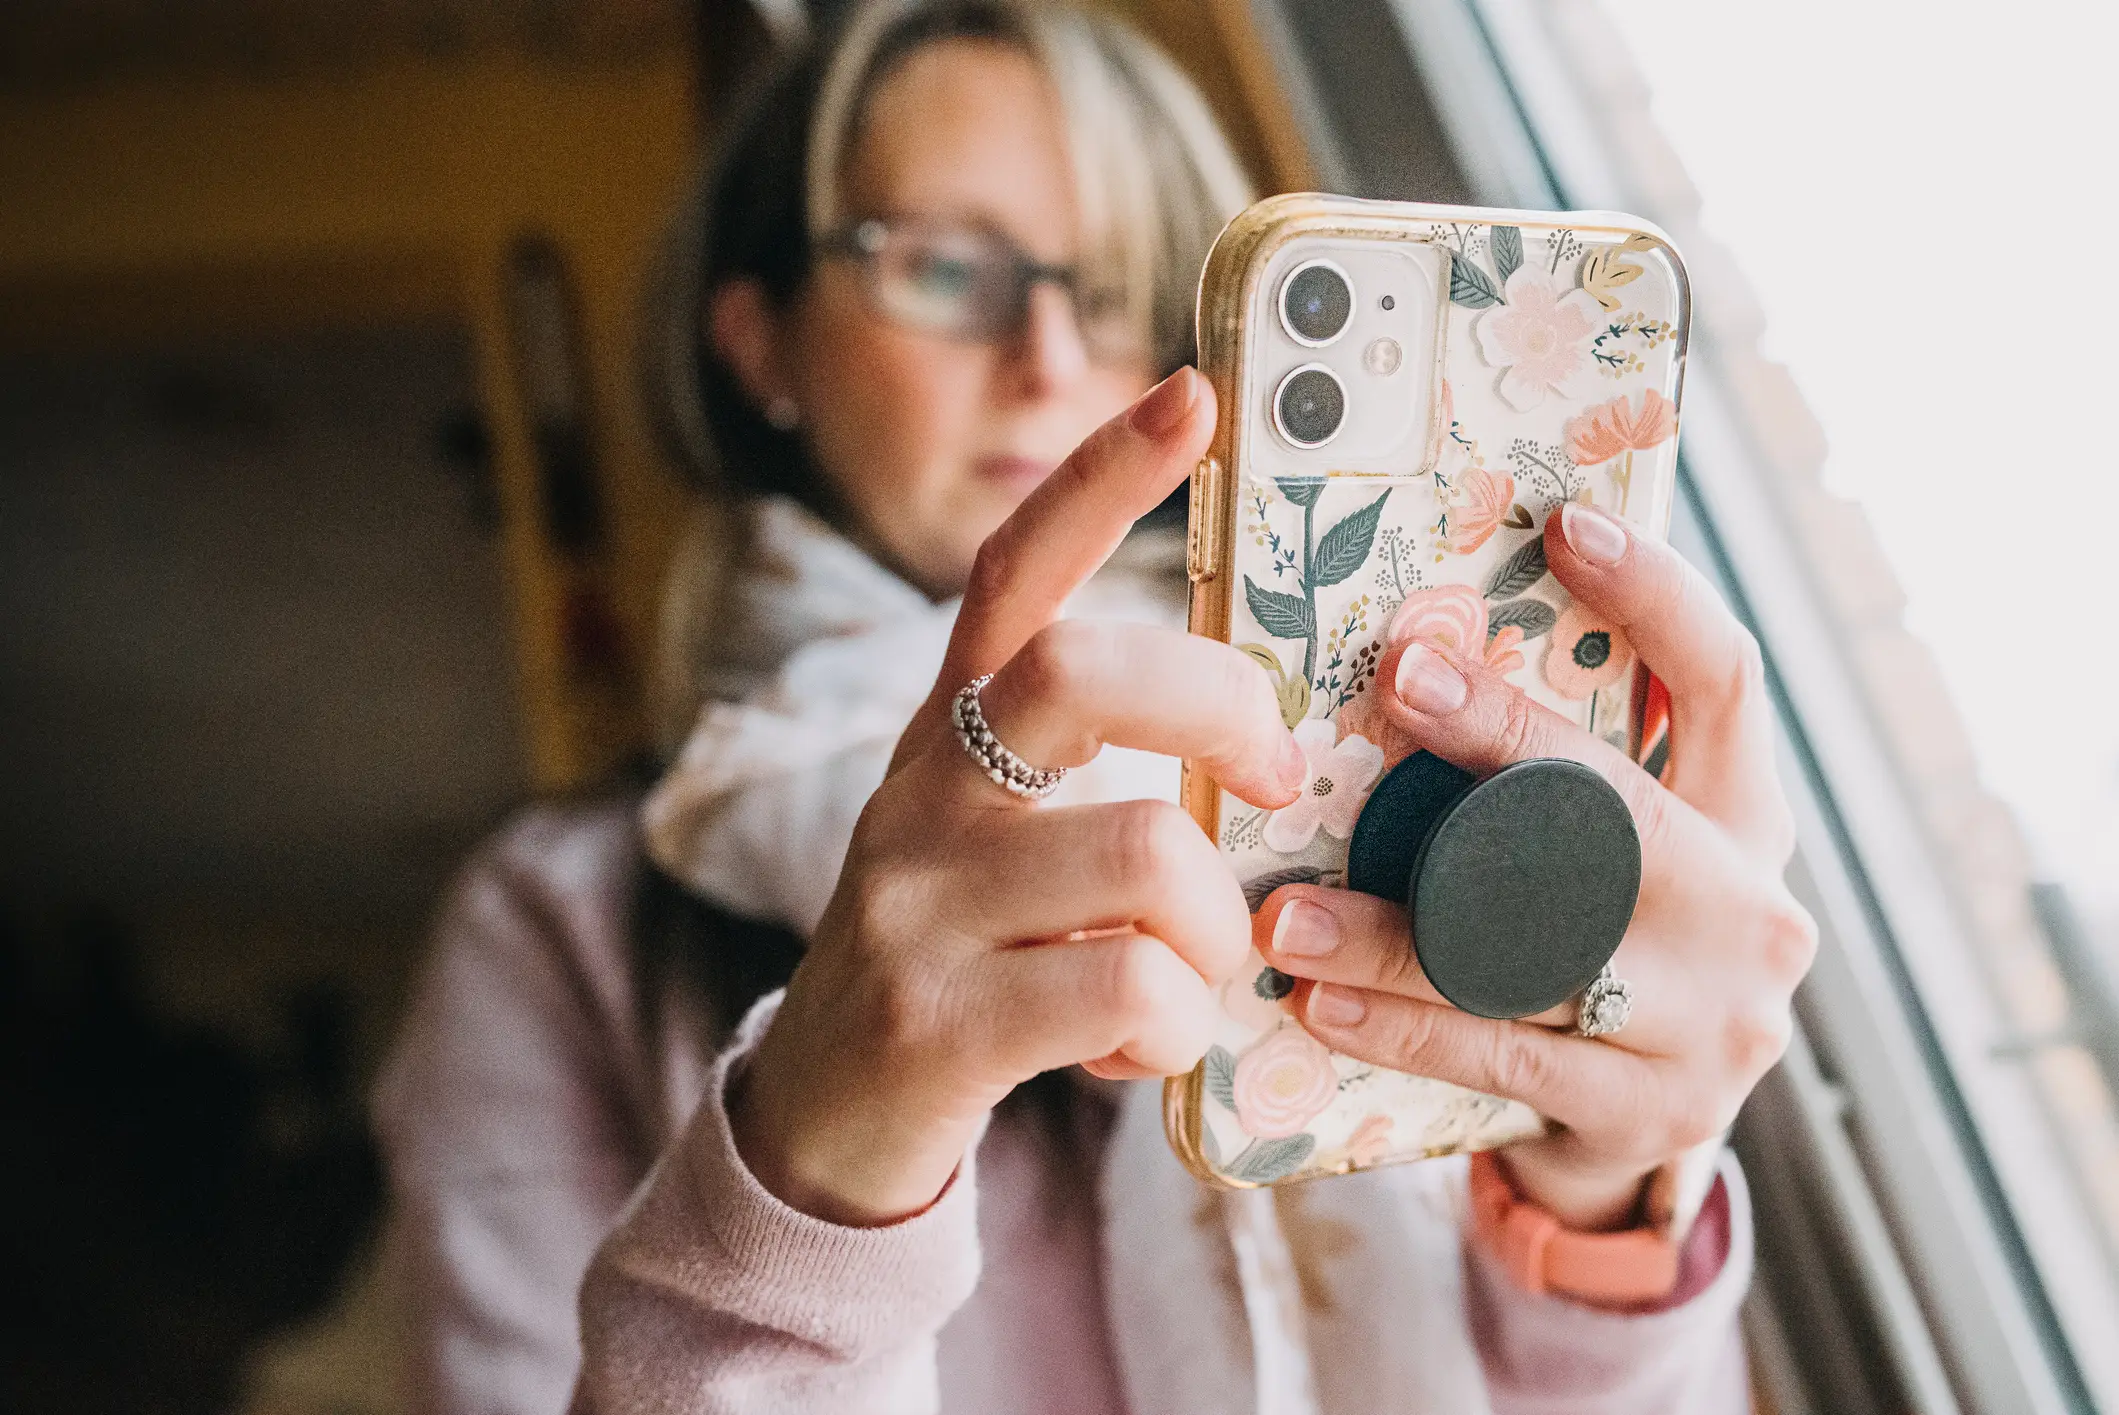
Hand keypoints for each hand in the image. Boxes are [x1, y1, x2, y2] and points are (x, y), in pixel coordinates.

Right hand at [729, 369, 1305, 1225]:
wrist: (827, 1116)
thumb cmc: (959, 958)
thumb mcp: (995, 840)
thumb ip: (1087, 779)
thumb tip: (1262, 746)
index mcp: (946, 733)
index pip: (1014, 573)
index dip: (1101, 477)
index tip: (1191, 391)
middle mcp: (921, 792)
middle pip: (1082, 672)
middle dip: (1221, 708)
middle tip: (1276, 777)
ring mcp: (917, 901)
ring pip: (1149, 852)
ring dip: (1215, 927)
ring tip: (1188, 969)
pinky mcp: (939, 1018)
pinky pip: (1132, 988)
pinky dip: (1175, 1027)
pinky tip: (1134, 1046)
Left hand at [1256, 502, 1816, 1231]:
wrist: (1625, 1133)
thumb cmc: (1581, 953)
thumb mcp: (1596, 858)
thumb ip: (1542, 779)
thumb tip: (1404, 648)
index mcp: (1744, 821)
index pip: (1725, 682)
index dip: (1658, 596)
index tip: (1563, 525)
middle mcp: (1752, 915)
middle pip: (1624, 808)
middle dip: (1506, 736)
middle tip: (1397, 682)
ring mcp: (1715, 1024)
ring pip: (1539, 951)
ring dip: (1394, 931)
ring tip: (1282, 914)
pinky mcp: (1652, 1113)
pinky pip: (1504, 1054)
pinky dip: (1401, 1027)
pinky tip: (1317, 1005)